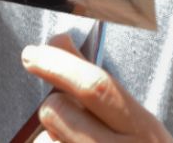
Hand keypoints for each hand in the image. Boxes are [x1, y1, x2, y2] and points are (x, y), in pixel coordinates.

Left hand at [22, 34, 172, 142]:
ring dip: (50, 138)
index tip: (31, 54)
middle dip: (52, 105)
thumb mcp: (133, 118)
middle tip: (63, 111)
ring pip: (45, 141)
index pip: (95, 87)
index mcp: (140, 125)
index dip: (58, 65)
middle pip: (59, 112)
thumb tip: (59, 40)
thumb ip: (94, 79)